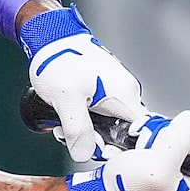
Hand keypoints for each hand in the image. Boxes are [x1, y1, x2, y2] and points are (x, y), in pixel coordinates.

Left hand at [18, 6, 144, 162]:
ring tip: (63, 125)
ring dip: (87, 131)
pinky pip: (102, 113)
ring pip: (110, 124)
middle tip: (71, 137)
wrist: (49, 36)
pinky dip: (85, 120)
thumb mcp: (66, 100)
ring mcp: (116, 89)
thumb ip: (78, 130)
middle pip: (123, 132)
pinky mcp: (105, 88)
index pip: (140, 134)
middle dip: (97, 142)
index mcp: (124, 95)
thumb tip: (85, 154)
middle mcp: (126, 92)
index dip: (122, 150)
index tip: (100, 151)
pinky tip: (67, 116)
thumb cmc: (59, 59)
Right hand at [66, 110, 189, 190]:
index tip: (177, 143)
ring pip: (181, 138)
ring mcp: (178, 174)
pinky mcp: (164, 165)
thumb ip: (181, 140)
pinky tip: (139, 145)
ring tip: (143, 145)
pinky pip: (166, 140)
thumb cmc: (128, 190)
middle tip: (154, 144)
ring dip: (159, 135)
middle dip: (174, 136)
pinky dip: (152, 137)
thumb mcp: (159, 165)